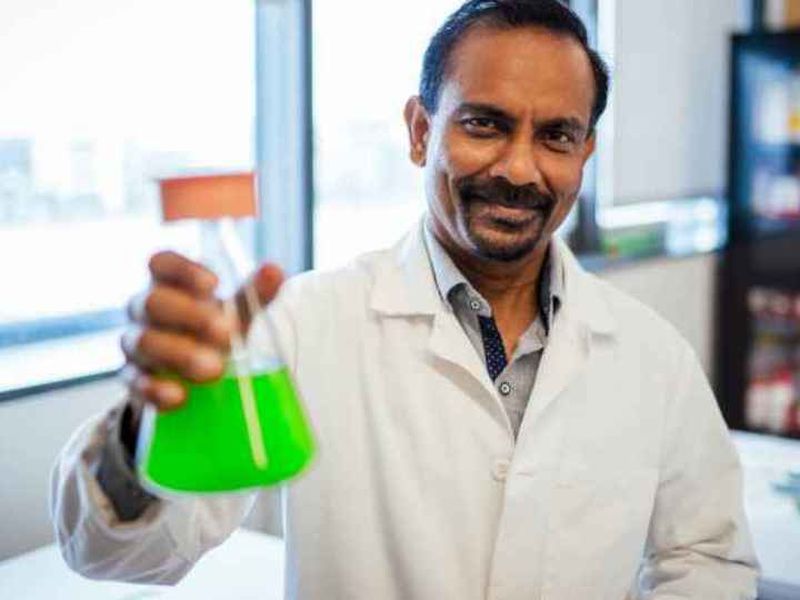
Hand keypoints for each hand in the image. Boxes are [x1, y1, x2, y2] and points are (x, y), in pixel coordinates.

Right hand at [120, 251, 283, 420]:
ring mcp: (136, 344)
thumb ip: (254, 292)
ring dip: (179, 354)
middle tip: (226, 332)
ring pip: (143, 342)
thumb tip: (274, 270)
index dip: (183, 270)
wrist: (195, 374)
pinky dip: (156, 389)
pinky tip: (180, 396)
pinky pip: (134, 382)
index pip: (161, 263)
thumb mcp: (236, 311)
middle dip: (189, 316)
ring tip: (216, 368)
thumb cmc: (215, 330)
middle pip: (152, 302)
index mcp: (168, 282)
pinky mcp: (133, 379)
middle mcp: (145, 309)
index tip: (215, 284)